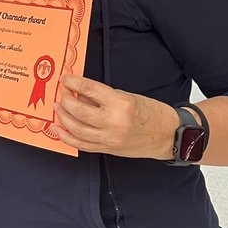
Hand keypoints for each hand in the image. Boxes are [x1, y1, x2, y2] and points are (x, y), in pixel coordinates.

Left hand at [53, 75, 176, 159]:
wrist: (169, 136)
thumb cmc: (152, 114)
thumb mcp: (128, 97)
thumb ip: (103, 96)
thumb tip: (79, 92)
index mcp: (121, 104)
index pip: (89, 89)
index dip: (72, 82)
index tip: (65, 78)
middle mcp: (114, 122)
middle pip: (79, 110)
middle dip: (65, 100)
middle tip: (61, 93)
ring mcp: (110, 138)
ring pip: (76, 128)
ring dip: (63, 116)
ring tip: (59, 107)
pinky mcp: (108, 149)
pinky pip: (81, 144)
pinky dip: (66, 137)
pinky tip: (58, 128)